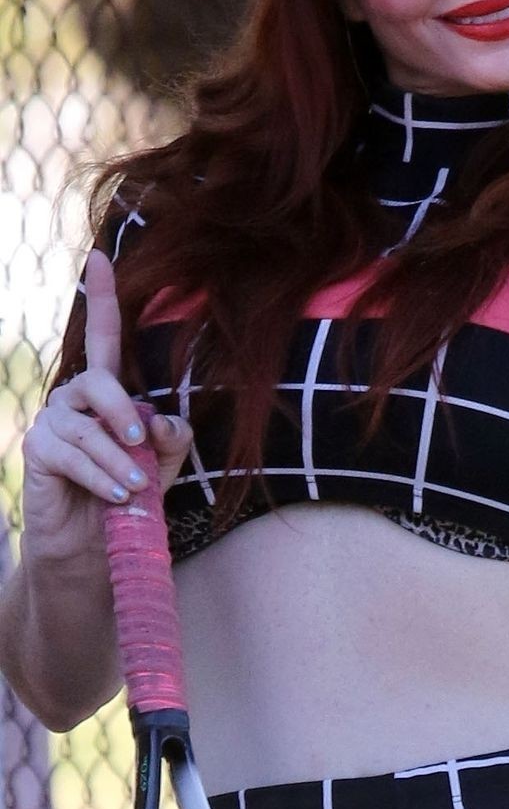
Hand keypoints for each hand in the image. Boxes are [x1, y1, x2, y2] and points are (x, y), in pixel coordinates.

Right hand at [20, 248, 193, 564]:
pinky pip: (71, 455)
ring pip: (87, 428)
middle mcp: (74, 401)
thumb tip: (162, 421)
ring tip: (134, 487)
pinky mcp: (37, 452)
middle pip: (98, 382)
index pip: (102, 338)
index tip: (101, 257)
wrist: (95, 550)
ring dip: (117, 460)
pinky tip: (117, 495)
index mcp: (105, 395)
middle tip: (143, 444)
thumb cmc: (129, 500)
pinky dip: (100, 475)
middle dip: (122, 411)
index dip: (101, 298)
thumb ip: (171, 439)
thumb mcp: (162, 465)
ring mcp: (51, 424)